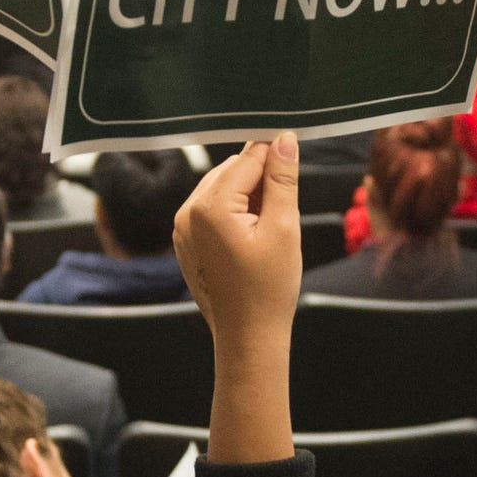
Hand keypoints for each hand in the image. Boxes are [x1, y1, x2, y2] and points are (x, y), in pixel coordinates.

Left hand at [175, 134, 300, 351]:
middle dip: (260, 180)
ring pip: (221, 189)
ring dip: (247, 196)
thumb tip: (284, 140)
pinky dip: (233, 213)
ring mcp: (181, 228)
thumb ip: (282, 180)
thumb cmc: (269, 288)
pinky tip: (251, 239)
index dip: (274, 154)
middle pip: (231, 171)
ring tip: (267, 229)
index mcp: (209, 207)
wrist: (248, 336)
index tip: (295, 151)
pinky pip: (211, 211)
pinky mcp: (185, 242)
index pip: (247, 159)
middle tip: (284, 208)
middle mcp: (187, 212)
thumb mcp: (284, 227)